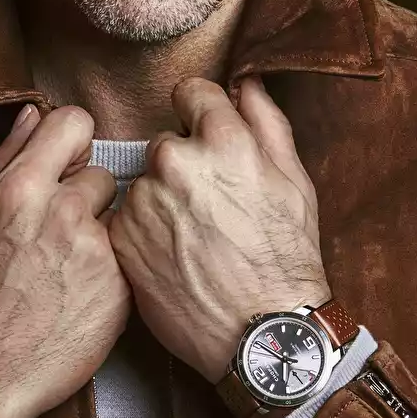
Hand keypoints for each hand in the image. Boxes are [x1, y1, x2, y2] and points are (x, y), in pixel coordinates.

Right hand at [0, 103, 129, 417]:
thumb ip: (4, 161)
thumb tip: (31, 113)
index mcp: (21, 188)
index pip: (75, 122)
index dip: (70, 141)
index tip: (63, 163)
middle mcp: (64, 213)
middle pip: (100, 174)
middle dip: (81, 198)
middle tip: (53, 236)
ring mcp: (97, 254)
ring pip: (116, 219)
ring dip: (96, 237)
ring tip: (62, 272)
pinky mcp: (121, 292)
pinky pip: (124, 262)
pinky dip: (107, 275)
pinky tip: (76, 298)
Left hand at [107, 75, 330, 381]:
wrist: (260, 334)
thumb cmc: (286, 260)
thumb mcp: (295, 183)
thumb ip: (266, 122)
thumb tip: (246, 83)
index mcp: (223, 140)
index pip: (190, 92)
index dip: (200, 115)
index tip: (206, 138)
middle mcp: (176, 161)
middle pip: (165, 142)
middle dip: (183, 165)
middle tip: (210, 209)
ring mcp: (144, 200)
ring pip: (145, 182)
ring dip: (161, 201)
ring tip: (194, 241)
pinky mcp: (122, 237)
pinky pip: (127, 218)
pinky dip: (143, 233)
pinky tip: (173, 258)